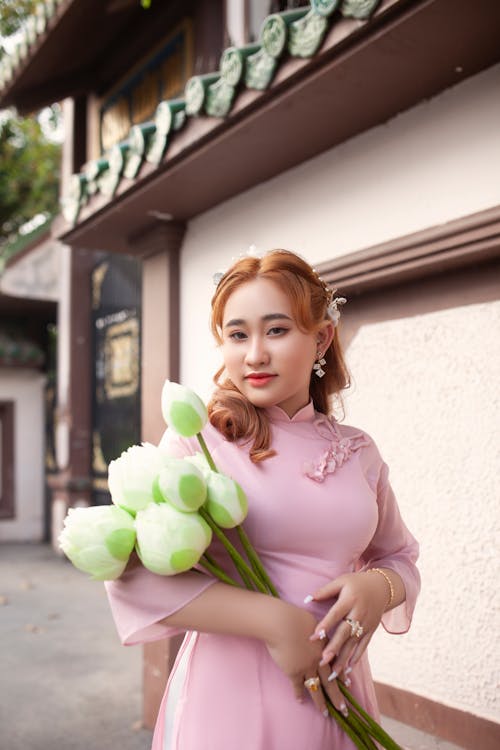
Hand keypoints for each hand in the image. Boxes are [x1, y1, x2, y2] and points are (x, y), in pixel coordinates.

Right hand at [264, 601, 346, 715]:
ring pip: (316, 689)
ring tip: (325, 713)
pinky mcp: (293, 672)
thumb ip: (317, 630)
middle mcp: (319, 660)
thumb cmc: (295, 617)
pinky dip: (299, 694)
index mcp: (325, 646)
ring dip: (321, 702)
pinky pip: (298, 687)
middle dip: (337, 697)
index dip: (341, 674)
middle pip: (330, 682)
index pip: (336, 664)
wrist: (281, 623)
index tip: (348, 684)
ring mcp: (307, 668)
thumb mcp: (313, 622)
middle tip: (343, 710)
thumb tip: (317, 630)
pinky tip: (301, 701)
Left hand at [308, 571, 391, 678]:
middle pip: (345, 632)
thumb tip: (307, 599)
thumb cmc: (356, 583)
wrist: (382, 587)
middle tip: (323, 661)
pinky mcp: (371, 630)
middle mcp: (359, 613)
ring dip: (343, 658)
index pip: (335, 614)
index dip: (325, 626)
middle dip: (334, 648)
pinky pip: (363, 646)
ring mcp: (366, 624)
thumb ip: (325, 591)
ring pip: (354, 643)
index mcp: (350, 600)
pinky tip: (348, 669)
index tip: (313, 637)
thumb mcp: (341, 581)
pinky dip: (356, 657)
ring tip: (333, 672)